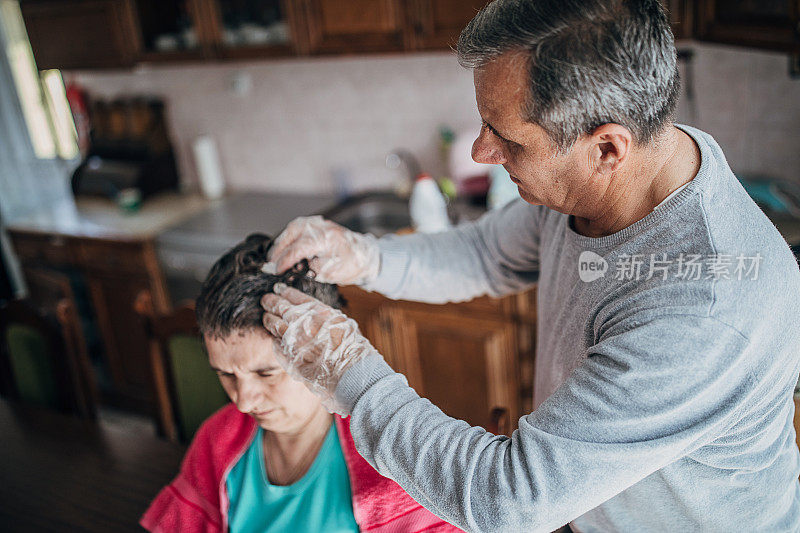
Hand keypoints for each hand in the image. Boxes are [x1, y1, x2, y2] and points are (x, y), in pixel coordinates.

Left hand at [261, 283, 377, 413]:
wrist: (349, 372)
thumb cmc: (351, 348)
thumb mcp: (342, 322)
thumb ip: (324, 315)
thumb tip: (312, 312)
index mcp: (318, 311)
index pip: (295, 296)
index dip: (285, 291)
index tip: (279, 289)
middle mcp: (302, 322)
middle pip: (280, 307)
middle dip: (271, 301)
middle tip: (266, 299)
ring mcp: (294, 339)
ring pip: (274, 325)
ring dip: (269, 319)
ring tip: (266, 316)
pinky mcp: (289, 354)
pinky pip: (277, 343)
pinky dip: (274, 338)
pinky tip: (274, 336)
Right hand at [268, 215, 379, 284]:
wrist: (366, 255)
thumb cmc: (353, 265)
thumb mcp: (332, 273)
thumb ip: (311, 270)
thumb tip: (294, 269)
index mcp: (327, 238)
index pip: (299, 248)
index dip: (285, 260)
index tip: (277, 270)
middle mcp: (322, 227)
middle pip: (292, 232)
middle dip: (279, 249)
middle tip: (271, 263)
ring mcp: (321, 223)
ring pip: (294, 227)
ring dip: (283, 241)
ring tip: (276, 256)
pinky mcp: (319, 224)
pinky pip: (299, 226)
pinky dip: (290, 236)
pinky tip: (285, 246)